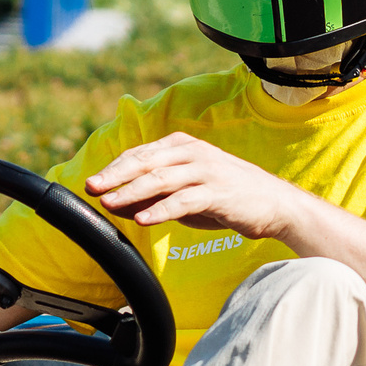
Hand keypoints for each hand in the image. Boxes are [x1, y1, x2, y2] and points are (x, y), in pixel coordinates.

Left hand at [83, 133, 315, 241]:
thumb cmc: (227, 197)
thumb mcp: (185, 194)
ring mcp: (206, 171)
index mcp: (182, 146)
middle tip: (91, 188)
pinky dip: (160, 209)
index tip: (90, 183)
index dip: (114, 168)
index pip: (140, 154)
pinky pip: (183, 201)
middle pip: (145, 162)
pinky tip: (142, 218)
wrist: (274, 204)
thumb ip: (152, 195)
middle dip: (115, 175)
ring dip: (131, 192)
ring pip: (161, 178)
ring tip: (109, 203)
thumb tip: (113, 204)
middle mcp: (193, 153)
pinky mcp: (218, 193)